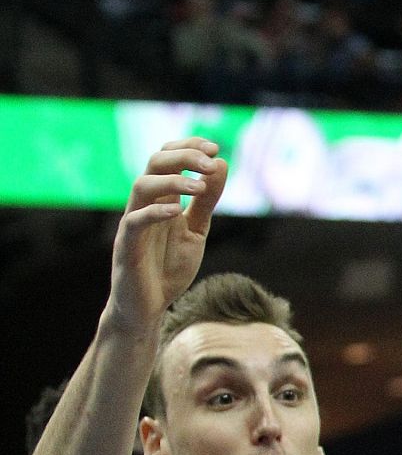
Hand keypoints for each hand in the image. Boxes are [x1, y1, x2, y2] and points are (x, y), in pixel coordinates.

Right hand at [109, 137, 228, 328]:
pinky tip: (177, 211)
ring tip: (200, 186)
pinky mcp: (127, 246)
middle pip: (155, 163)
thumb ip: (206, 201)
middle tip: (212, 162)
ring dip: (172, 181)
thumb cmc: (169, 267)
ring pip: (142, 186)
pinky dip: (155, 212)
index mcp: (161, 198)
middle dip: (184, 157)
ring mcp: (133, 223)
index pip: (168, 158)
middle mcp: (145, 204)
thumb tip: (222, 164)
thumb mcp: (196, 230)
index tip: (215, 148)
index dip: (189, 147)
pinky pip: (134, 221)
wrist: (149, 307)